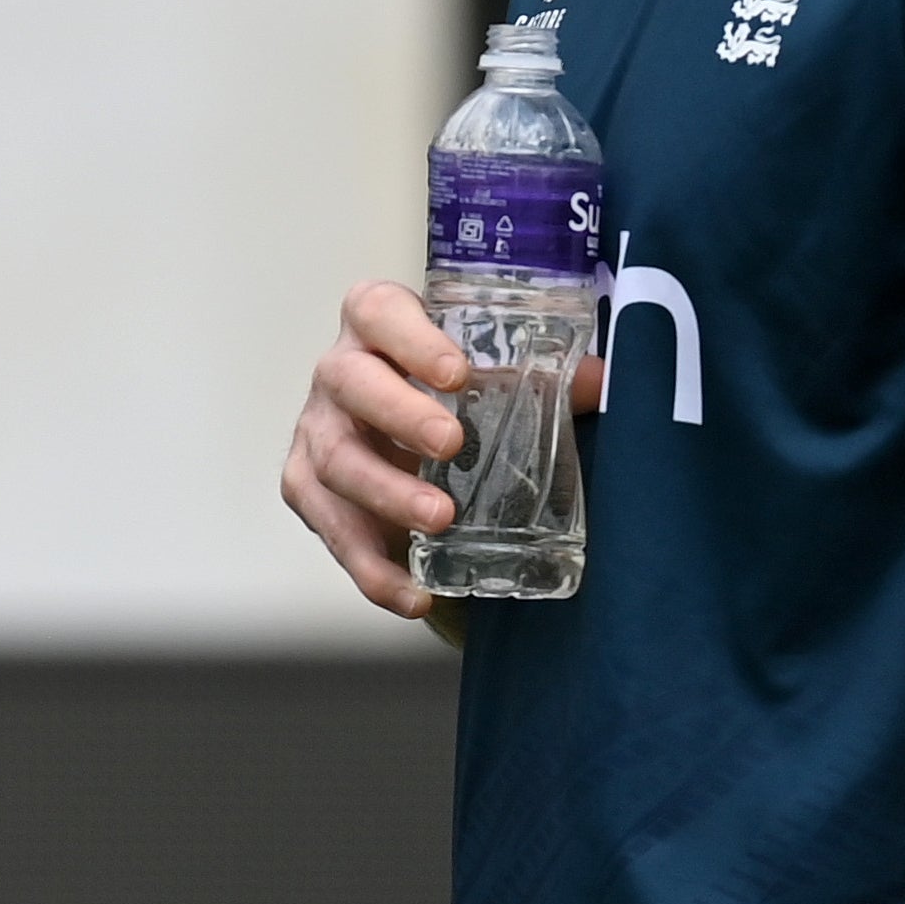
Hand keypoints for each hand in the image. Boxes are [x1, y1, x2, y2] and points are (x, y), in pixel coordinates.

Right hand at [280, 279, 601, 616]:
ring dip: (386, 495)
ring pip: (336, 462)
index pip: (377, 311)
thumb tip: (597, 382)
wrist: (394, 436)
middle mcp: (338, 373)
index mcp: (377, 327)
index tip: (456, 372)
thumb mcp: (490, 376)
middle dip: (398, 414)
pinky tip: (415, 592)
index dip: (410, 338)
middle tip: (451, 445)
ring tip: (439, 521)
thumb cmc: (445, 393)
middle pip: (350, 384)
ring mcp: (317, 433)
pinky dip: (372, 569)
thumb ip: (539, 379)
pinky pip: (333, 531)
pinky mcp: (307, 490)